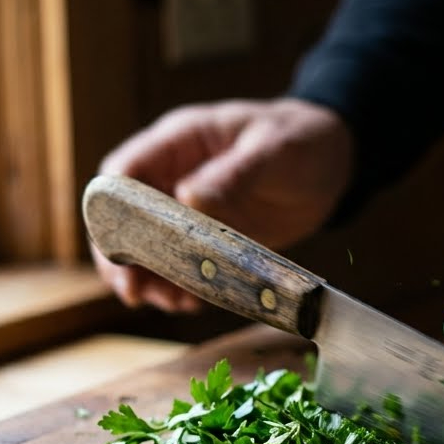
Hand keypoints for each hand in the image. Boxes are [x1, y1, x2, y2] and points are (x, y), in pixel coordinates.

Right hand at [90, 98, 352, 312]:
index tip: (115, 245)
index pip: (124, 171)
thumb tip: (188, 196)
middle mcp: (174, 176)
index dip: (110, 208)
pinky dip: (179, 285)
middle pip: (123, 217)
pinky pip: (180, 264)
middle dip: (121, 256)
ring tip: (169, 303)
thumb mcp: (273, 149)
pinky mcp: (209, 238)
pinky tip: (189, 303)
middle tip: (131, 291)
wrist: (333, 161)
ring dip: (149, 278)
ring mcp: (189, 210)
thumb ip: (232, 173)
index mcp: (180, 142)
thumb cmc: (301, 140)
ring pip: (147, 247)